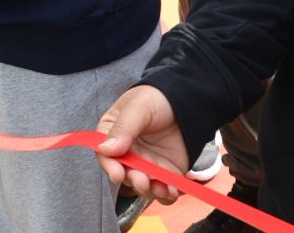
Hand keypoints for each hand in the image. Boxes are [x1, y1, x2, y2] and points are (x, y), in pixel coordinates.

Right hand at [95, 85, 189, 202]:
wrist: (188, 100)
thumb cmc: (157, 98)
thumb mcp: (138, 107)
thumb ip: (123, 128)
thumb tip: (105, 149)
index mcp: (113, 135)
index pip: (105, 155)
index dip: (110, 166)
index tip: (118, 174)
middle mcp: (128, 153)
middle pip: (124, 174)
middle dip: (133, 181)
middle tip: (143, 181)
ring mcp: (147, 165)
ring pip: (143, 186)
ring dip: (150, 191)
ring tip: (161, 188)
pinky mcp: (165, 173)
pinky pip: (163, 190)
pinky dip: (166, 196)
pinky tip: (171, 191)